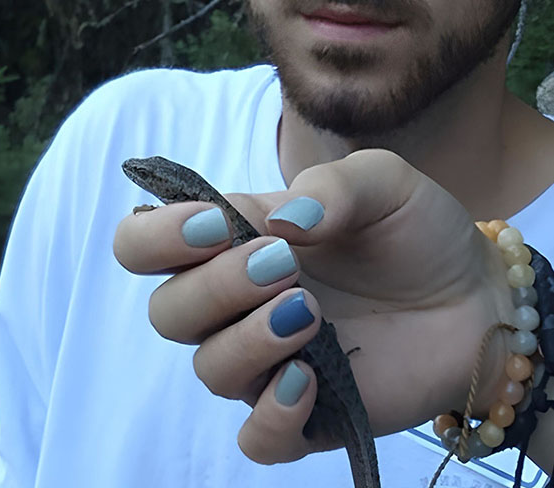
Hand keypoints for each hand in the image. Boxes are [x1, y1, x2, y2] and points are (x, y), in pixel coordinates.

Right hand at [113, 149, 513, 463]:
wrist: (472, 293)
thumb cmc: (417, 230)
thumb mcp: (382, 182)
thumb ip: (329, 187)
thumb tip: (280, 224)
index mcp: (240, 240)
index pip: (146, 244)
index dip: (158, 237)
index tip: (214, 226)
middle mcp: (240, 302)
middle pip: (168, 312)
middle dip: (214, 288)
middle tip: (282, 267)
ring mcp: (270, 358)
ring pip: (209, 369)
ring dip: (249, 340)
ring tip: (311, 312)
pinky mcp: (307, 410)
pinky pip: (257, 437)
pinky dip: (272, 415)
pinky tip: (311, 380)